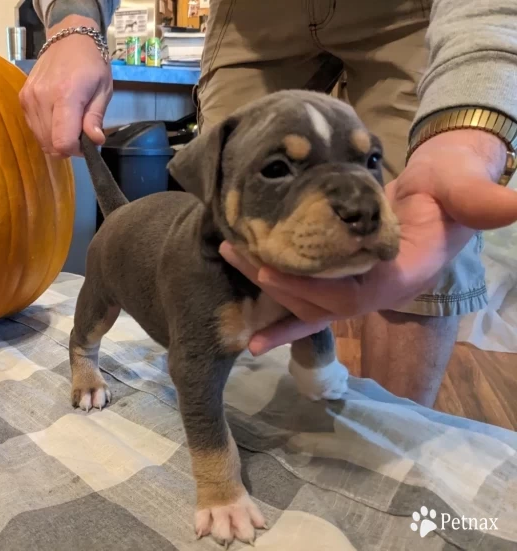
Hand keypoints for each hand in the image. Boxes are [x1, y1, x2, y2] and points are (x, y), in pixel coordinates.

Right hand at [19, 15, 112, 156]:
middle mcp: (42, 98)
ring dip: (56, 139)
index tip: (86, 143)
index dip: (75, 150)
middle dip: (67, 145)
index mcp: (66, 96)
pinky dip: (46, 130)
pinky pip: (33, 127)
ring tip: (70, 123)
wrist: (69, 39)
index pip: (62, 141)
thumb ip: (95, 118)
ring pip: (40, 138)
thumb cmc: (92, 65)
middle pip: (50, 143)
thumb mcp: (103, 90)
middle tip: (80, 132)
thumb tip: (95, 141)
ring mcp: (29, 98)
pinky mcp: (22, 98)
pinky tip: (57, 118)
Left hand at [221, 130, 516, 355]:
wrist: (443, 190)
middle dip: (277, 284)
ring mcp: (357, 287)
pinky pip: (305, 295)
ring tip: (229, 253)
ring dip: (266, 282)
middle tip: (238, 255)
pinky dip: (275, 298)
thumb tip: (513, 204)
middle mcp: (375, 291)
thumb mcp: (468, 189)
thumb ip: (481, 199)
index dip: (313, 287)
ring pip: (306, 300)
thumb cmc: (454, 188)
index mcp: (402, 276)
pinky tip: (244, 294)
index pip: (353, 294)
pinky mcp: (342, 276)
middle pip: (319, 302)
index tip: (274, 268)